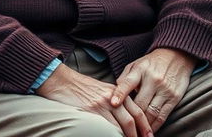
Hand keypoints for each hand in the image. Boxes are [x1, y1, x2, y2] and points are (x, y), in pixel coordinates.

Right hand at [36, 63, 152, 136]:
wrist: (61, 80)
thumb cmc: (79, 88)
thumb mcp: (100, 91)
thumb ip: (113, 101)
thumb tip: (123, 118)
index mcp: (116, 91)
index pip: (136, 109)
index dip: (145, 124)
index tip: (150, 135)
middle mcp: (112, 97)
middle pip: (133, 118)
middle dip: (142, 133)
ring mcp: (103, 104)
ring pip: (123, 124)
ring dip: (130, 136)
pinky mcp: (92, 110)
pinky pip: (108, 127)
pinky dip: (115, 135)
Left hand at [110, 48, 195, 132]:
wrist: (176, 56)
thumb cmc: (151, 63)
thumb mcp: (136, 64)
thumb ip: (125, 78)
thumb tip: (113, 93)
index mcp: (140, 70)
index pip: (128, 82)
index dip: (120, 93)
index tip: (113, 103)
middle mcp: (153, 80)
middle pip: (140, 103)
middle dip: (132, 118)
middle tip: (124, 128)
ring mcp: (165, 89)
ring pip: (152, 112)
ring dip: (143, 126)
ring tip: (136, 134)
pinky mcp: (174, 97)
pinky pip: (163, 115)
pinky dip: (155, 126)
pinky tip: (148, 130)